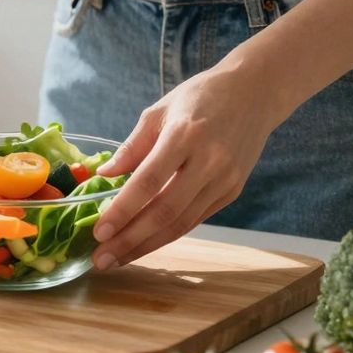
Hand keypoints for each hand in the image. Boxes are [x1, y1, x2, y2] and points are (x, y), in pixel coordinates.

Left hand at [93, 61, 283, 268]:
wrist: (254, 94)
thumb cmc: (201, 97)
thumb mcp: (160, 111)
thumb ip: (132, 146)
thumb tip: (103, 174)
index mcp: (185, 135)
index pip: (149, 181)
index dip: (123, 210)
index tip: (98, 231)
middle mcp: (208, 161)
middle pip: (165, 211)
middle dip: (130, 239)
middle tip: (101, 259)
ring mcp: (224, 180)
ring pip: (181, 223)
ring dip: (146, 245)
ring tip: (116, 259)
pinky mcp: (232, 191)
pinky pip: (195, 219)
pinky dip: (167, 235)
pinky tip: (143, 244)